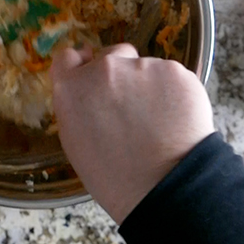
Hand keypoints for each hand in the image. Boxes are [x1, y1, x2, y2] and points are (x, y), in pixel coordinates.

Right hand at [50, 44, 213, 223]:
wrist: (165, 186)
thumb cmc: (114, 176)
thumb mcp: (75, 142)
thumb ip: (76, 106)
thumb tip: (86, 91)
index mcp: (72, 88)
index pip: (68, 57)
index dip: (81, 65)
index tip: (90, 74)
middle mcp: (104, 69)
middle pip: (111, 57)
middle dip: (118, 75)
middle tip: (130, 108)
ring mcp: (142, 67)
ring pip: (144, 67)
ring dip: (147, 84)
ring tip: (157, 120)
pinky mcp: (175, 71)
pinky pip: (170, 76)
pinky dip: (172, 92)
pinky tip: (174, 118)